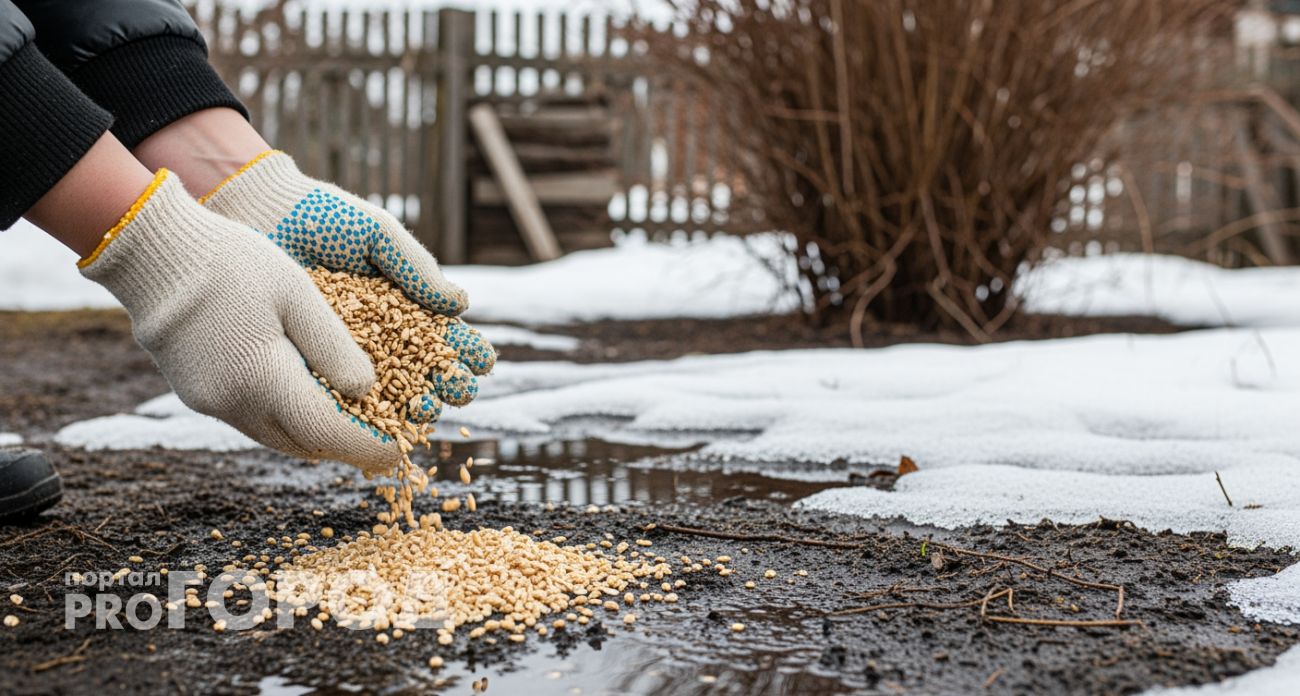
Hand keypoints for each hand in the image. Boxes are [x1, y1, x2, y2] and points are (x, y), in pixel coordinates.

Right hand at [80, 171, 400, 473]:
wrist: (152, 249)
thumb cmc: (231, 261)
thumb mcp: (297, 293)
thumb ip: (333, 346)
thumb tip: (367, 390)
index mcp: (259, 378)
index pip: (325, 432)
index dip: (367, 446)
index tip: (399, 451)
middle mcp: (230, 403)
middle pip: (302, 444)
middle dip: (345, 446)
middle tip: (384, 438)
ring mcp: (208, 401)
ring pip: (276, 437)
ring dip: (315, 433)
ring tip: (353, 419)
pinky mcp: (195, 393)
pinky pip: (253, 420)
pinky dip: (286, 417)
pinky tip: (308, 396)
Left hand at [201, 151, 494, 416]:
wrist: (261, 215)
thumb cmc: (325, 218)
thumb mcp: (379, 235)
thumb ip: (417, 267)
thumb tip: (461, 304)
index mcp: (406, 307)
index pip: (446, 338)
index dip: (467, 353)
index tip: (481, 362)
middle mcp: (381, 337)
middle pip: (425, 372)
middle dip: (447, 385)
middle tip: (458, 392)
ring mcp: (346, 354)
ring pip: (388, 391)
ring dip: (412, 405)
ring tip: (424, 409)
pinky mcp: (312, 364)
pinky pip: (339, 392)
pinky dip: (360, 410)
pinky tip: (376, 420)